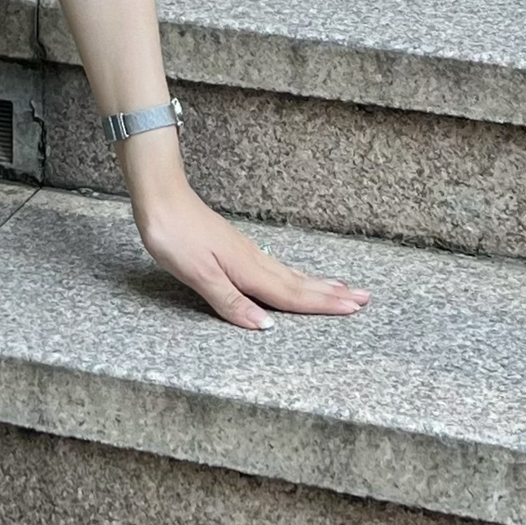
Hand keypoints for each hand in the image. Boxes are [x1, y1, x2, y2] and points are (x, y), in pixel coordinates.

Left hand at [134, 185, 369, 331]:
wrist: (160, 197)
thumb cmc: (174, 235)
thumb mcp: (198, 274)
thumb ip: (231, 302)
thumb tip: (265, 327)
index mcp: (248, 270)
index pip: (291, 295)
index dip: (322, 305)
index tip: (353, 309)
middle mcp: (253, 260)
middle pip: (299, 283)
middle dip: (332, 294)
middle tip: (365, 298)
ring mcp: (246, 252)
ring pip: (290, 273)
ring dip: (318, 283)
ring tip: (342, 288)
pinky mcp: (236, 247)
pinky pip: (275, 267)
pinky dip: (294, 275)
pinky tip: (295, 277)